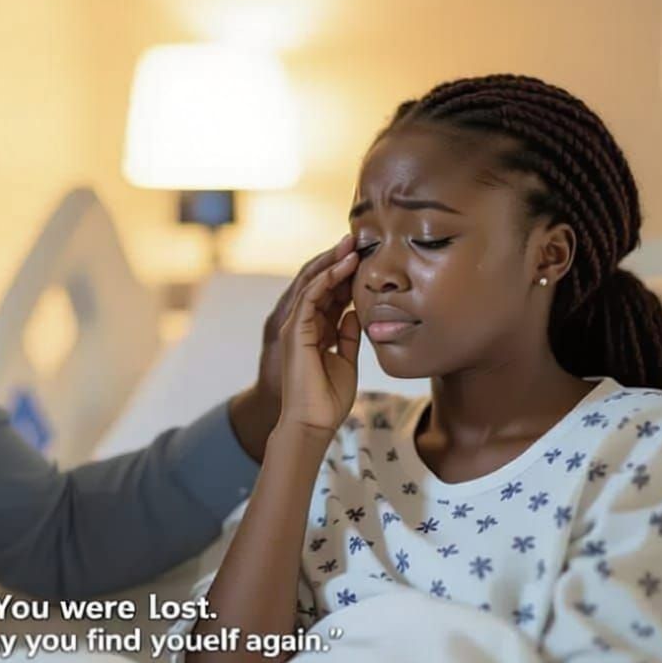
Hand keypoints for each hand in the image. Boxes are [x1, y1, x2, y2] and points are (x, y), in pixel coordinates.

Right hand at [278, 245, 361, 432]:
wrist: (313, 423)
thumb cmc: (328, 400)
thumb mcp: (346, 360)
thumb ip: (349, 336)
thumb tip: (357, 314)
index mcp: (316, 332)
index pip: (332, 295)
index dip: (348, 275)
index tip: (367, 256)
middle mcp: (304, 326)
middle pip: (322, 284)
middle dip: (339, 260)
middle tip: (359, 239)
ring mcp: (296, 327)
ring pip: (314, 285)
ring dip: (333, 263)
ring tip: (352, 244)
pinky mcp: (294, 332)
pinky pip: (310, 297)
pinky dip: (326, 280)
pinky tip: (342, 266)